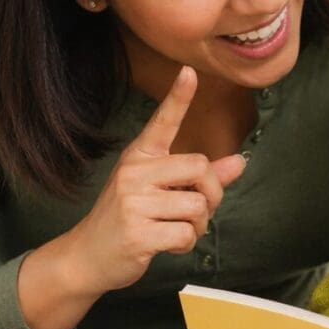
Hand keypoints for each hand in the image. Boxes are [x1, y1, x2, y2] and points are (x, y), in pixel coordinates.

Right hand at [63, 66, 246, 295]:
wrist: (89, 256)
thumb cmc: (130, 220)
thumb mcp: (160, 193)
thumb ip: (199, 179)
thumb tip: (239, 162)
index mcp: (139, 158)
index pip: (162, 123)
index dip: (178, 98)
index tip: (189, 72)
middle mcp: (134, 173)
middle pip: (200, 168)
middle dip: (212, 194)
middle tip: (199, 211)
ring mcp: (133, 203)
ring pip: (197, 207)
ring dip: (198, 226)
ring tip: (176, 230)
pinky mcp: (137, 233)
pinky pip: (186, 235)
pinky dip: (185, 245)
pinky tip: (167, 246)